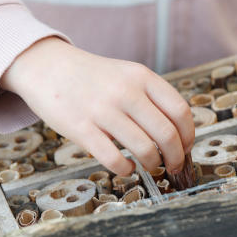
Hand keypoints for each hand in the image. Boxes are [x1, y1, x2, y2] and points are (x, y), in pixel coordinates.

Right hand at [0, 37, 194, 175]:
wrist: (47, 67)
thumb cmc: (92, 77)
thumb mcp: (127, 73)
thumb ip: (151, 97)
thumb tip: (178, 133)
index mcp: (142, 77)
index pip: (180, 111)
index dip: (189, 135)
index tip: (186, 147)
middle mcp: (125, 92)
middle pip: (167, 134)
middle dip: (176, 157)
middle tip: (174, 166)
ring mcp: (102, 111)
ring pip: (144, 149)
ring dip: (153, 164)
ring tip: (151, 166)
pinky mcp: (81, 129)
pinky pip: (114, 159)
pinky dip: (126, 170)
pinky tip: (125, 167)